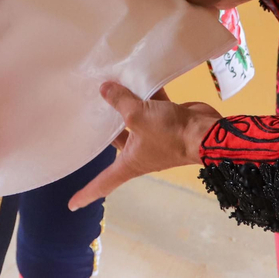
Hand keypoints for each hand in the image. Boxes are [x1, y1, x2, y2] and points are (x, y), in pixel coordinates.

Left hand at [68, 83, 220, 209]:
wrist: (206, 131)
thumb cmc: (169, 134)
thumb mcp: (139, 116)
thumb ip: (120, 101)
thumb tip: (104, 89)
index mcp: (130, 162)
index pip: (104, 183)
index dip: (87, 193)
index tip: (72, 204)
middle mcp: (141, 151)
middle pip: (117, 140)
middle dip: (104, 126)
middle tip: (85, 107)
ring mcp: (155, 136)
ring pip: (134, 119)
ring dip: (125, 103)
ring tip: (107, 84)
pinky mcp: (168, 120)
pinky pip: (152, 105)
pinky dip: (146, 92)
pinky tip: (137, 74)